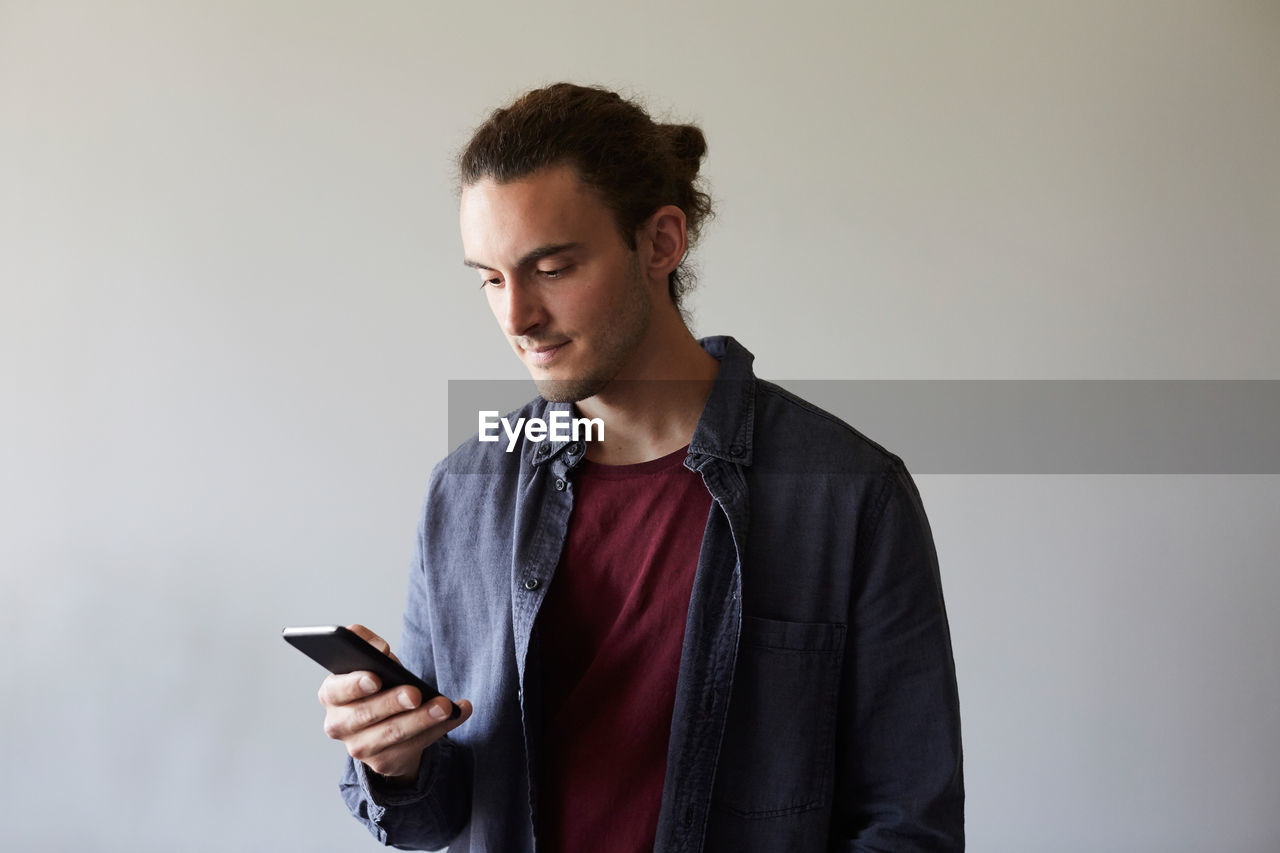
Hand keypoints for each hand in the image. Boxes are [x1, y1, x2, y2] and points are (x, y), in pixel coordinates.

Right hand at [317, 624, 471, 783]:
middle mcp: (338, 724)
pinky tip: (458, 714)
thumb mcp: (369, 662)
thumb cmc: (375, 685)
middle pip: (367, 714)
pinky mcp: (383, 762)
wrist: (380, 724)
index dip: (355, 685)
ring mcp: (360, 747)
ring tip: (445, 706)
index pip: (337, 690)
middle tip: (416, 693)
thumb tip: (380, 648)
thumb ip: (366, 645)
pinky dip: (439, 728)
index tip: (375, 678)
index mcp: (331, 694)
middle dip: (393, 702)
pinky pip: (415, 745)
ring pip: (393, 733)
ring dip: (422, 719)